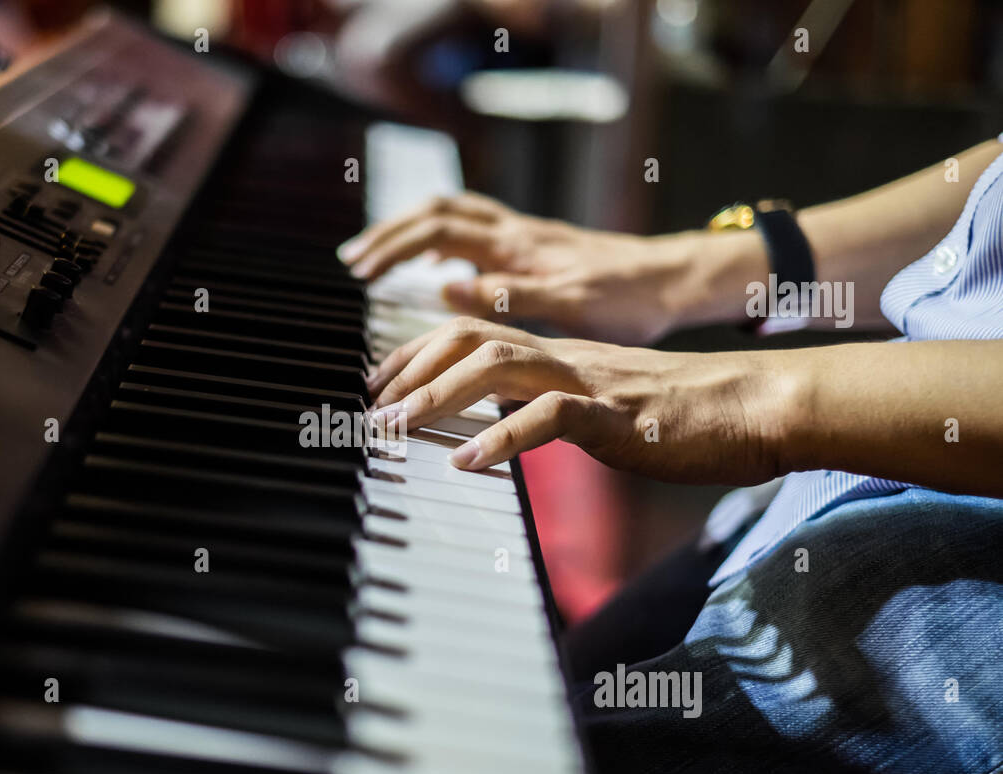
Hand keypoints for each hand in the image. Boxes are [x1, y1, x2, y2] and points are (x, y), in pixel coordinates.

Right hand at [339, 193, 726, 344]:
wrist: (677, 280)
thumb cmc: (631, 299)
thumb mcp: (571, 305)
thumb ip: (507, 296)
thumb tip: (445, 289)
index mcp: (517, 246)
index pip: (438, 230)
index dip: (393, 248)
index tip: (361, 272)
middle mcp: (516, 233)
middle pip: (436, 213)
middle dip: (388, 234)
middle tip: (352, 262)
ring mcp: (523, 237)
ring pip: (453, 217)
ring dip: (410, 233)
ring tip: (375, 260)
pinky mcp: (533, 248)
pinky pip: (473, 232)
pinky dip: (439, 242)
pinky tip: (431, 268)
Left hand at [369, 316, 794, 483]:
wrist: (758, 405)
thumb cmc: (685, 414)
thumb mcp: (603, 406)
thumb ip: (553, 407)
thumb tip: (506, 427)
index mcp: (560, 355)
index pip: (474, 334)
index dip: (419, 353)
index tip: (381, 383)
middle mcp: (566, 358)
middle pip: (470, 338)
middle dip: (410, 367)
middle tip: (371, 405)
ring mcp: (590, 382)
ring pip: (498, 366)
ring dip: (437, 395)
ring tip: (396, 426)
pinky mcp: (617, 416)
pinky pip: (550, 417)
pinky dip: (501, 439)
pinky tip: (467, 463)